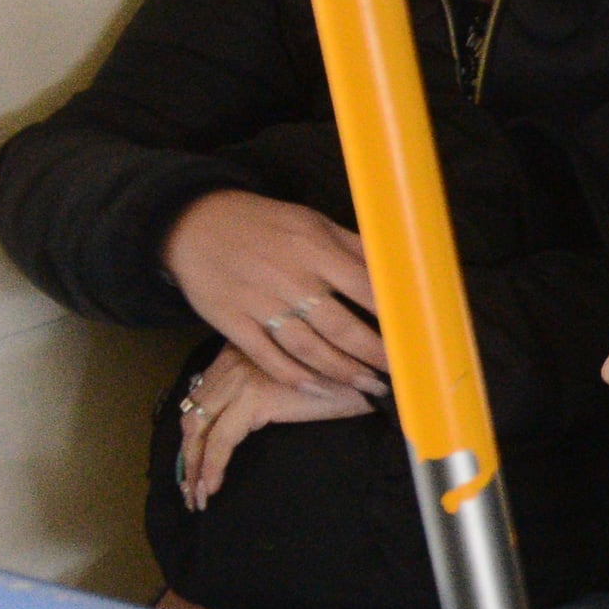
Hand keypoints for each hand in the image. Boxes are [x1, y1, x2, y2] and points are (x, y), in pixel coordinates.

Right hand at [159, 189, 387, 395]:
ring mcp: (259, 303)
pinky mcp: (231, 321)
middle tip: (399, 373)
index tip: (415, 335)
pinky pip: (267, 356)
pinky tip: (318, 387)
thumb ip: (352, 247)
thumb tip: (395, 267)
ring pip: (308, 348)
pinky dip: (293, 376)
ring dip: (342, 372)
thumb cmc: (263, 222)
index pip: (366, 288)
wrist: (193, 223)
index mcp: (315, 250)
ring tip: (369, 385)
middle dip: (375, 355)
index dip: (393, 316)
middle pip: (341, 327)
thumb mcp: (311, 221)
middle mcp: (289, 279)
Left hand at [173, 347, 376, 511]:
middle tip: (188, 488)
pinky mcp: (253, 400)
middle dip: (187, 455)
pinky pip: (220, 442)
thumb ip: (265, 388)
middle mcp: (231, 362)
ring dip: (193, 467)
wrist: (371, 374)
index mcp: (237, 354)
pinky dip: (211, 467)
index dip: (193, 434)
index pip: (201, 398)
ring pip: (199, 430)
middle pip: (192, 415)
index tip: (193, 462)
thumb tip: (241, 420)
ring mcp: (240, 380)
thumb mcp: (292, 380)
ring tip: (197, 497)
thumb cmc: (343, 380)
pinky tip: (211, 488)